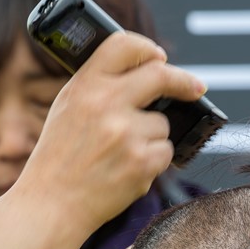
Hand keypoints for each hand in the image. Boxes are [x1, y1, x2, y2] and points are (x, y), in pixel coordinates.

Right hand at [17, 32, 206, 235]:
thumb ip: (101, 86)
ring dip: (152, 137)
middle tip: (196, 87)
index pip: (125, 45)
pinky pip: (165, 152)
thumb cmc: (61, 157)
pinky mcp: (142, 162)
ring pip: (163, 124)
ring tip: (122, 154)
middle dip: (184, 82)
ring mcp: (127, 133)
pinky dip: (153, 161)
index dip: (148, 49)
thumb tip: (148, 74)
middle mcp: (107, 103)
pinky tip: (128, 169)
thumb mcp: (69, 107)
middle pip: (160, 76)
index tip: (161, 58)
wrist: (53, 202)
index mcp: (86, 84)